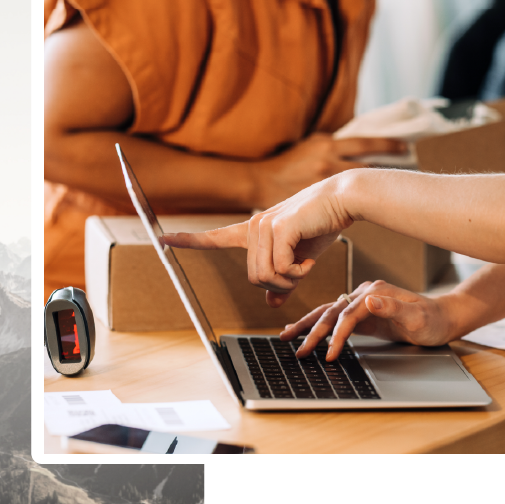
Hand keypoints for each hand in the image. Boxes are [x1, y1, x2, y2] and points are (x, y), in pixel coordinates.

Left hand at [163, 171, 358, 303]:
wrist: (341, 200)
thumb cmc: (321, 225)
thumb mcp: (301, 258)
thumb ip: (284, 279)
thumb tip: (271, 303)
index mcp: (254, 230)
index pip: (215, 237)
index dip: (189, 241)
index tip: (163, 240)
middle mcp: (254, 226)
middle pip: (254, 278)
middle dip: (279, 284)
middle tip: (300, 273)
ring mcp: (264, 226)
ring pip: (265, 277)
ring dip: (290, 280)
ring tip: (306, 264)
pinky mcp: (279, 229)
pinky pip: (280, 269)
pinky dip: (298, 273)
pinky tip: (310, 260)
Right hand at [254, 133, 406, 209]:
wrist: (261, 181)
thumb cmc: (289, 163)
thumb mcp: (312, 145)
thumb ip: (334, 145)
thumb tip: (360, 147)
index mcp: (328, 146)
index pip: (366, 143)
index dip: (388, 144)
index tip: (405, 146)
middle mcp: (329, 162)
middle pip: (368, 165)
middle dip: (388, 166)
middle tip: (408, 165)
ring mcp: (324, 183)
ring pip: (360, 183)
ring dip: (375, 185)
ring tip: (391, 187)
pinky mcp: (318, 200)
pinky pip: (344, 202)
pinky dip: (357, 201)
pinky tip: (367, 203)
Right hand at [280, 280, 455, 360]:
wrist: (442, 318)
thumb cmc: (432, 319)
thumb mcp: (417, 317)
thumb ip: (393, 308)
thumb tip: (369, 300)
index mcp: (375, 292)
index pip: (348, 315)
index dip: (337, 335)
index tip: (328, 354)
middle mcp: (365, 294)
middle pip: (332, 312)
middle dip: (313, 331)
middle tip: (297, 350)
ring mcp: (362, 302)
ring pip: (328, 313)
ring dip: (308, 325)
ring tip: (286, 335)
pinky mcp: (362, 313)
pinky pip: (335, 318)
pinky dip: (319, 324)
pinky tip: (306, 329)